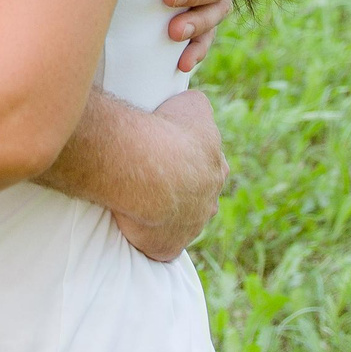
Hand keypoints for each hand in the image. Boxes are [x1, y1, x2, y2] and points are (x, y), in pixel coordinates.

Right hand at [109, 90, 226, 261]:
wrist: (147, 169)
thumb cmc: (168, 133)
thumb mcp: (192, 105)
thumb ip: (198, 108)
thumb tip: (196, 106)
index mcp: (216, 170)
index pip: (207, 168)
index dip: (187, 161)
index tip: (167, 156)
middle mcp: (209, 202)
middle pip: (196, 198)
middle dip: (178, 190)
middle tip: (150, 178)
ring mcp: (191, 227)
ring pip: (180, 222)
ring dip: (164, 214)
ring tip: (138, 201)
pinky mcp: (168, 247)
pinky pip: (160, 246)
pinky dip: (149, 239)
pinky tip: (134, 227)